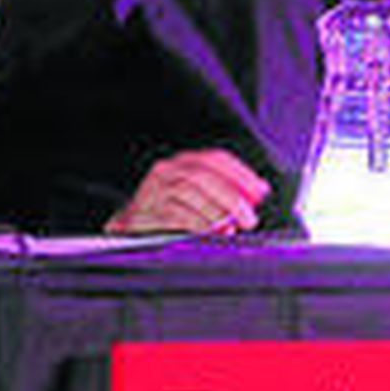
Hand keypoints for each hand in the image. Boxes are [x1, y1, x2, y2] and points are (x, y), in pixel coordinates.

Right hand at [105, 150, 271, 235]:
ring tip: (231, 226)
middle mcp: (167, 170)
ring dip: (216, 211)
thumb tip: (256, 196)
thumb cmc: (169, 210)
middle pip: (204, 176)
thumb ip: (224, 193)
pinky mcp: (143, 210)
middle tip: (249, 218)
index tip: (261, 191)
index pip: (216, 159)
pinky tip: (211, 231)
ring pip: (190, 192)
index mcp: (184, 162)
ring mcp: (153, 189)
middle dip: (232, 197)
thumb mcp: (197, 195)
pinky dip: (197, 223)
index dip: (241, 174)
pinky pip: (175, 214)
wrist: (128, 226)